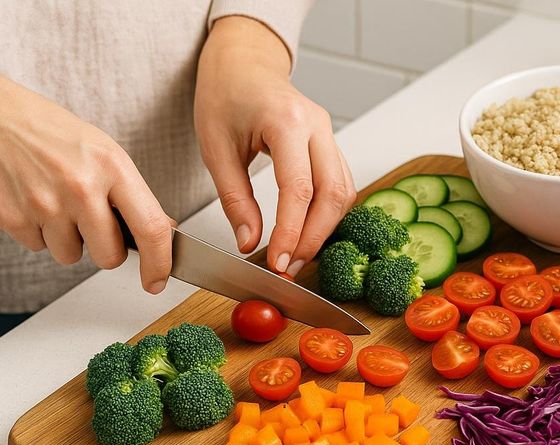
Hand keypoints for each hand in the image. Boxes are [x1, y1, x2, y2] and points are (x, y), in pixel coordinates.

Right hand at [0, 51, 173, 292]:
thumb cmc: (51, 134)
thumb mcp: (104, 152)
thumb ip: (133, 194)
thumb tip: (163, 232)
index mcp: (112, 167)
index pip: (150, 228)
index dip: (158, 263)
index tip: (156, 280)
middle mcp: (80, 187)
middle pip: (110, 257)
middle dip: (105, 249)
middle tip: (91, 221)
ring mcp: (44, 204)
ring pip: (71, 256)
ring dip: (67, 239)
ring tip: (55, 201)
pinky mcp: (12, 219)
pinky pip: (38, 247)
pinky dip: (37, 232)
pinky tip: (31, 200)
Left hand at [195, 16, 355, 275]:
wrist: (243, 63)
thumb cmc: (226, 95)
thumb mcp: (216, 149)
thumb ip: (235, 199)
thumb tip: (250, 243)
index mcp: (287, 121)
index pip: (299, 189)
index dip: (292, 233)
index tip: (278, 262)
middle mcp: (318, 126)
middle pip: (333, 195)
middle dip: (314, 238)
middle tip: (288, 267)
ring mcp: (330, 134)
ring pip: (344, 193)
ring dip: (324, 229)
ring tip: (297, 255)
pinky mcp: (331, 145)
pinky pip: (341, 185)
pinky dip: (328, 214)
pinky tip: (307, 232)